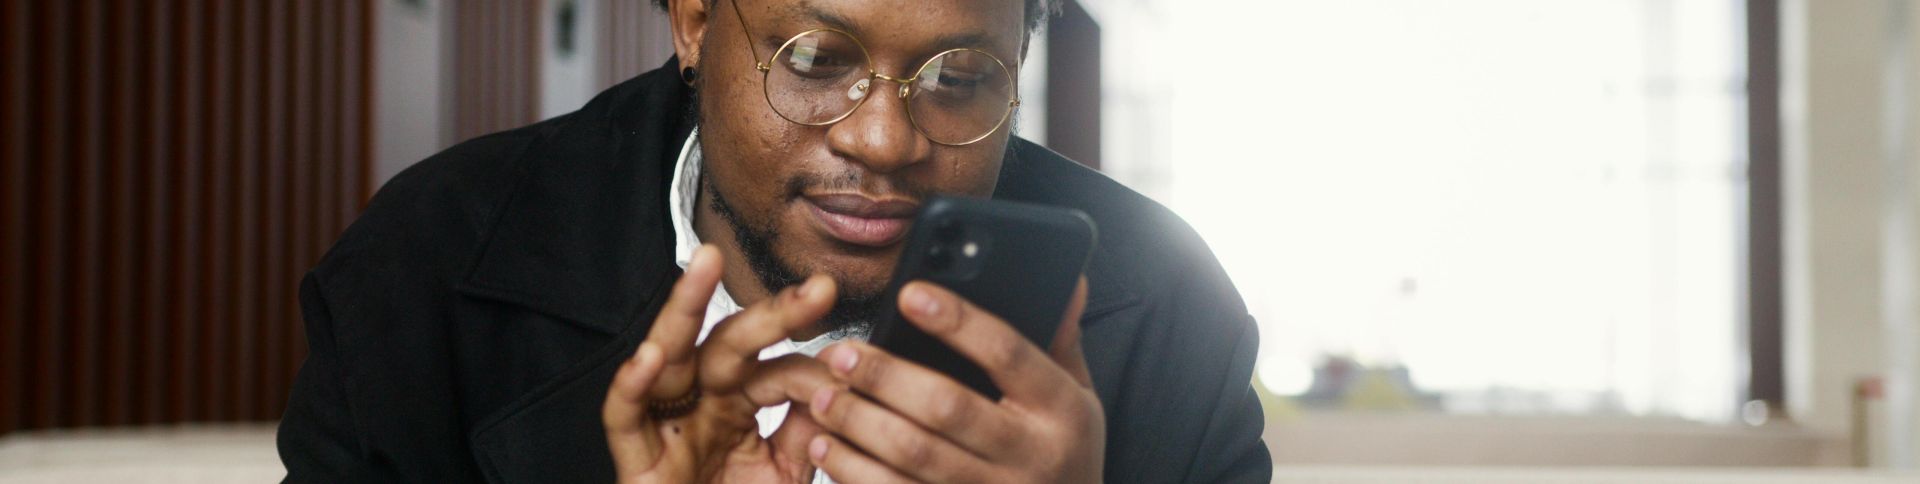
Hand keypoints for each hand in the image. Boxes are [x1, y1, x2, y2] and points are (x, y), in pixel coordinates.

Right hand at [602, 245, 838, 482]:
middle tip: (816, 287)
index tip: (853, 358)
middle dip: (767, 313)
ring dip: (683, 311)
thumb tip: (840, 386)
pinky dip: (632, 387)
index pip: (776, 370)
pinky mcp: (634, 466)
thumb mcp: (787, 478)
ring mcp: (664, 432)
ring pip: (669, 361)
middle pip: (728, 348)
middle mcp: (700, 410)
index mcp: (738, 409)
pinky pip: (624, 419)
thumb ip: (810, 435)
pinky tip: (649, 358)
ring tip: (703, 264)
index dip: (814, 365)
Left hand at [805, 278, 1103, 482]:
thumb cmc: (1064, 455)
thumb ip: (1060, 342)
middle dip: (886, 376)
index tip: (910, 294)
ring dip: (860, 423)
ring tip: (824, 396)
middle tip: (841, 353)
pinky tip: (826, 447)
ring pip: (915, 455)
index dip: (957, 322)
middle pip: (948, 406)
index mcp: (1061, 410)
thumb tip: (1067, 279)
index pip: (1007, 353)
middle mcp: (1030, 455)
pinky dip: (855, 471)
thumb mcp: (1079, 399)